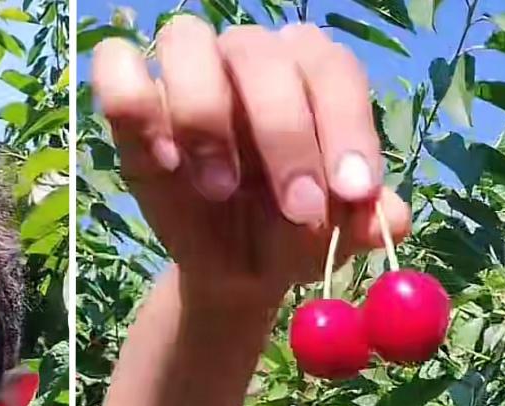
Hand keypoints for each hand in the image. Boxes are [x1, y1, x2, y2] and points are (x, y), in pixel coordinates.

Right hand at [92, 17, 411, 305]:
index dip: (346, 125)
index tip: (352, 191)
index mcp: (311, 76)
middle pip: (261, 54)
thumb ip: (363, 221)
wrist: (232, 267)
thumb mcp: (333, 238)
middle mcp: (251, 60)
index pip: (330, 69)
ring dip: (204, 112)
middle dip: (283, 133)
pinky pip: (116, 64)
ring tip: (219, 186)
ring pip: (185, 40)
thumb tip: (388, 218)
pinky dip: (134, 101)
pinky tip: (164, 160)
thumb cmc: (288, 235)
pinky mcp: (134, 102)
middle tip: (298, 208)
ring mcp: (188, 74)